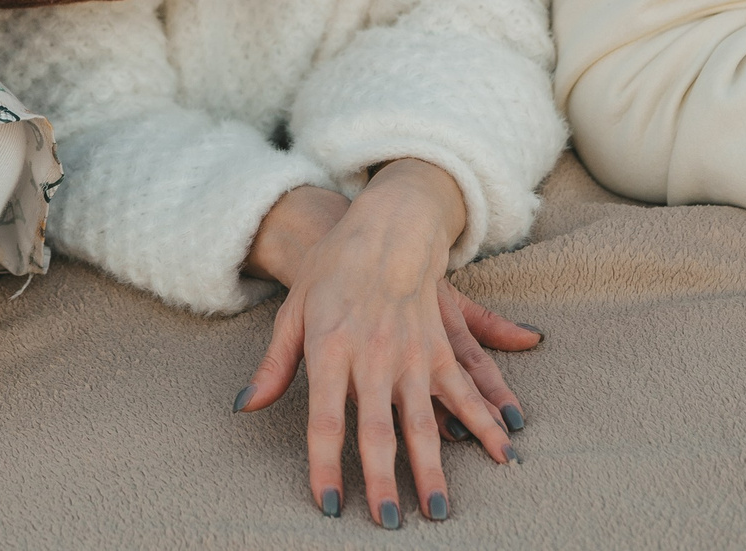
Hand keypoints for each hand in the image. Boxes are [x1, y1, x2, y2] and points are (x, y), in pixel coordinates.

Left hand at [235, 162, 530, 525]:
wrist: (384, 224)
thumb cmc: (329, 269)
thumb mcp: (292, 311)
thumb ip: (274, 365)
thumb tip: (245, 406)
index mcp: (330, 349)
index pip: (325, 420)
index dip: (325, 465)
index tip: (328, 504)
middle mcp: (373, 356)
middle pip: (378, 430)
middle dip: (383, 481)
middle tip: (388, 523)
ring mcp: (412, 351)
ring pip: (425, 420)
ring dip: (433, 467)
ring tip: (439, 509)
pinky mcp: (441, 344)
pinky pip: (465, 389)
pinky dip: (484, 421)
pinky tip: (501, 449)